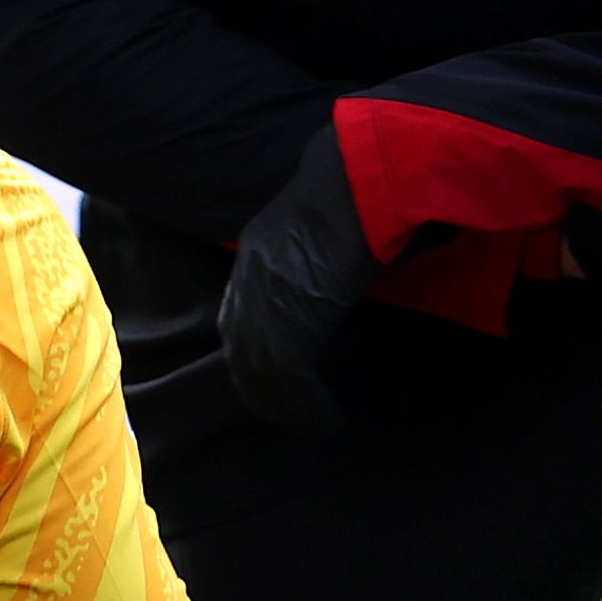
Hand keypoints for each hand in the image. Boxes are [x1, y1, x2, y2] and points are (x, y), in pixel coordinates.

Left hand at [218, 126, 386, 435]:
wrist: (366, 175)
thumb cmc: (360, 189)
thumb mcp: (320, 223)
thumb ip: (312, 252)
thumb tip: (329, 279)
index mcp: (255, 254)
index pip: (235, 321)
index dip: (250, 357)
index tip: (269, 381)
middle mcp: (252, 280)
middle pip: (242, 354)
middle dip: (262, 392)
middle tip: (290, 417)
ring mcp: (269, 301)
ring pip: (263, 374)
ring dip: (288, 408)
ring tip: (314, 425)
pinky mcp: (295, 320)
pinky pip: (291, 380)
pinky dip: (309, 406)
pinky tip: (328, 418)